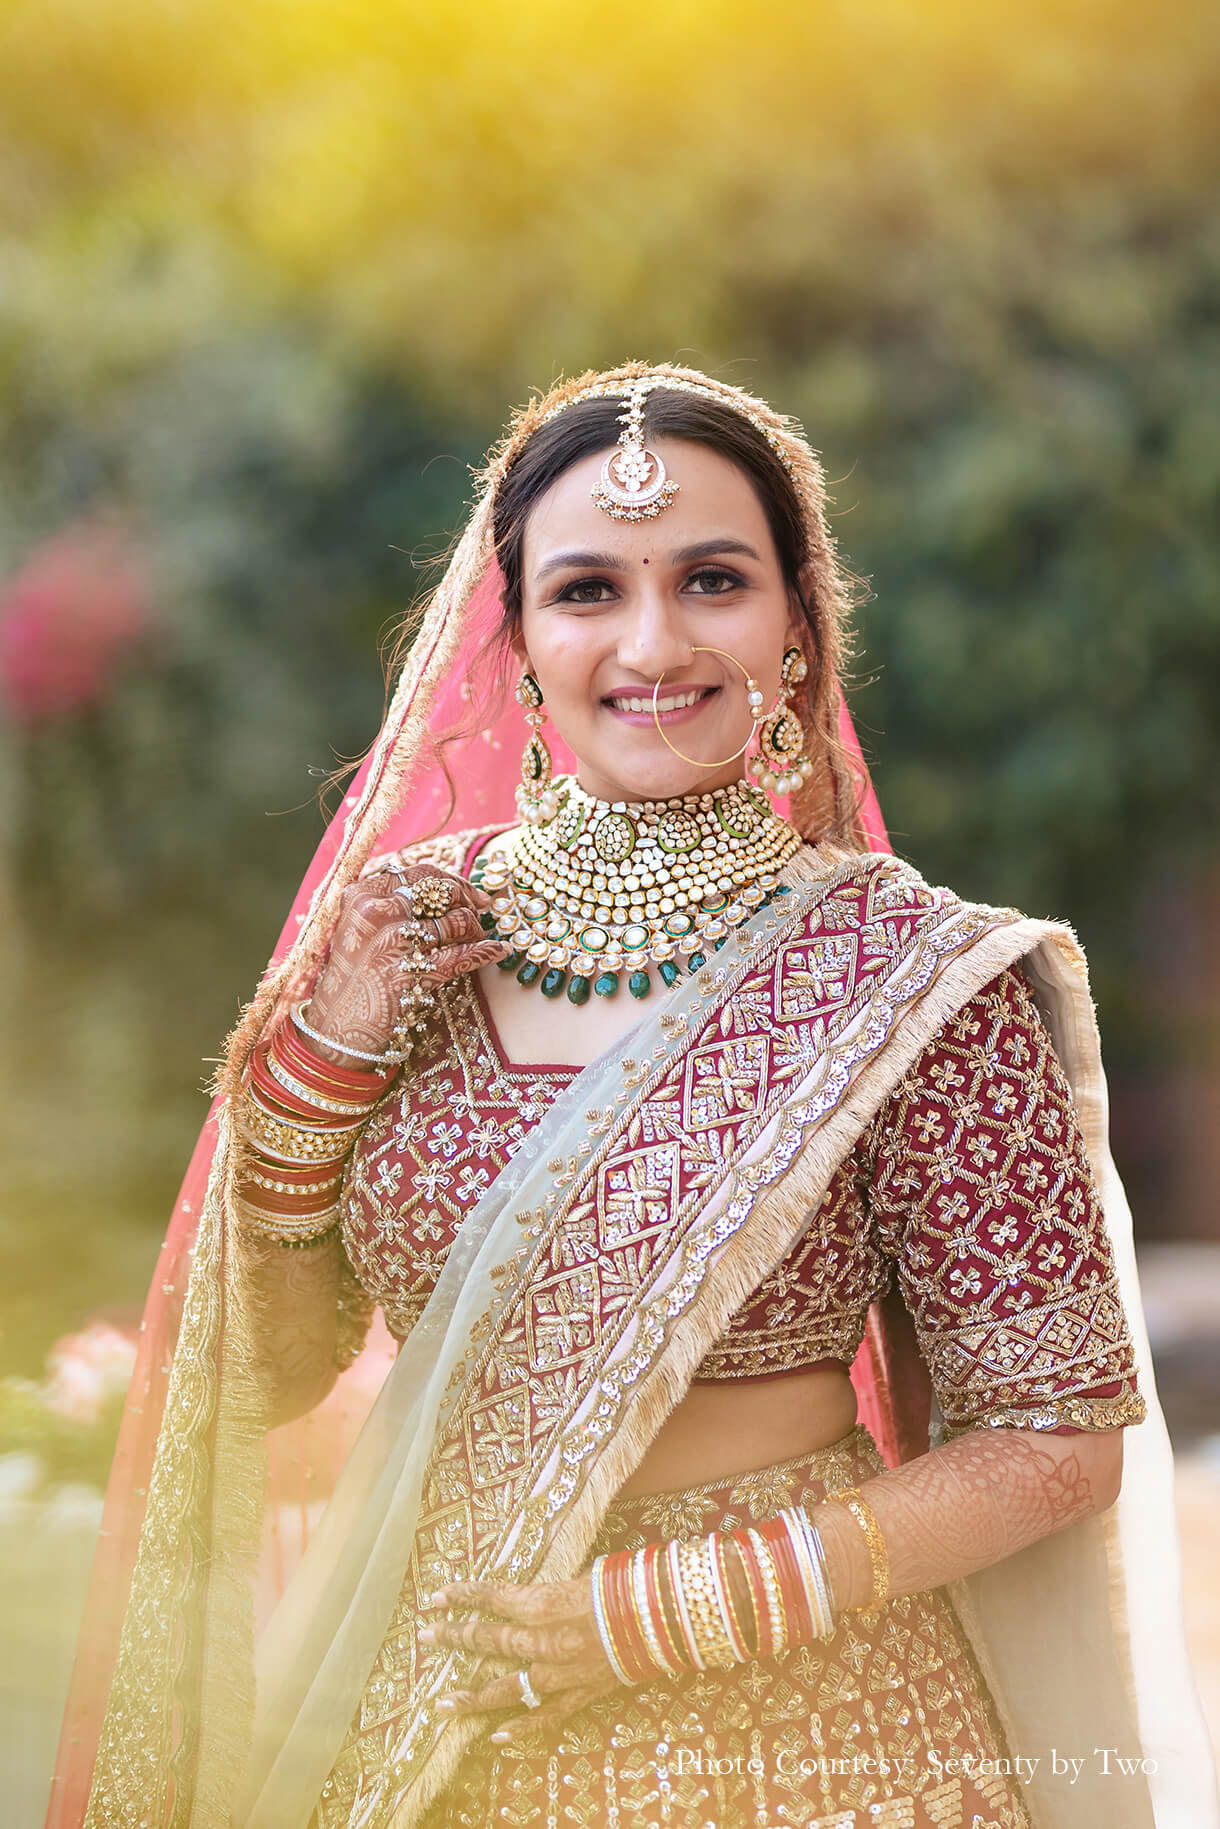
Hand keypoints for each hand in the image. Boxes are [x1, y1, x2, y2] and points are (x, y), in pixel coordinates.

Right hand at [305, 863, 507, 1061]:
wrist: (336, 1027)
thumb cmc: (355, 975)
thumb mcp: (359, 928)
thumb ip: (392, 902)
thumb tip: (447, 887)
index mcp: (361, 895)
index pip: (421, 873)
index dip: (453, 881)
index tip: (471, 894)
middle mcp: (375, 913)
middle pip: (442, 892)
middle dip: (468, 901)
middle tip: (479, 913)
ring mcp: (391, 943)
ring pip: (456, 920)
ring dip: (476, 930)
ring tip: (479, 938)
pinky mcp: (408, 974)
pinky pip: (461, 955)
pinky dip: (485, 951)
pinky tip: (498, 950)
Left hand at [420, 1574, 621, 1744]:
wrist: (666, 1618)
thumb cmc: (628, 1584)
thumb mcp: (586, 1574)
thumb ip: (556, 1589)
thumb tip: (541, 1593)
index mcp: (544, 1602)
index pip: (492, 1597)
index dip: (462, 1596)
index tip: (436, 1597)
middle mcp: (544, 1640)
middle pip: (489, 1640)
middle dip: (454, 1638)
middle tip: (426, 1637)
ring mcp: (559, 1673)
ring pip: (506, 1688)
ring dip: (472, 1697)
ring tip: (442, 1704)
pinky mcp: (579, 1694)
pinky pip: (545, 1716)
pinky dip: (522, 1728)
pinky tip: (497, 1738)